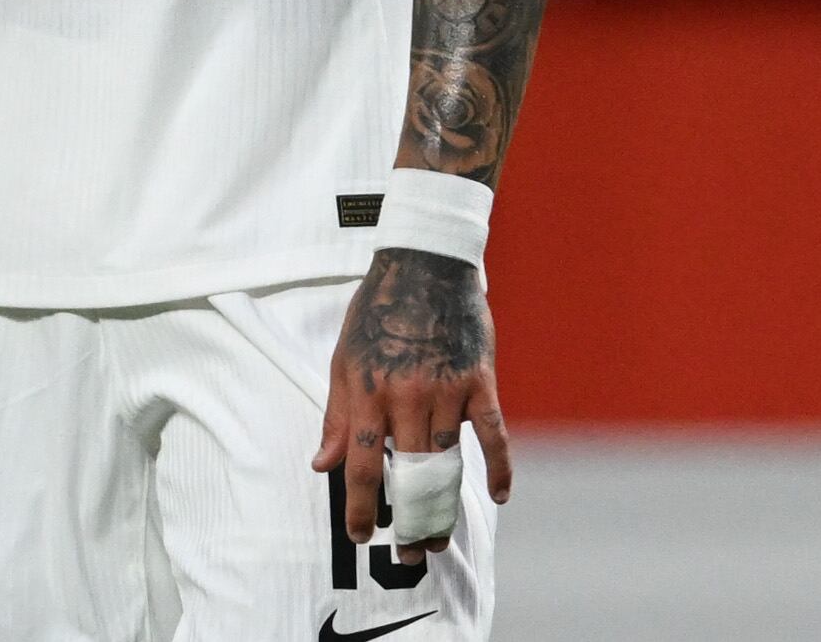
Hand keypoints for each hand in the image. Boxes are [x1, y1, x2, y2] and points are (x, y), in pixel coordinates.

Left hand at [312, 248, 513, 549]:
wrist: (424, 265)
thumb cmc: (377, 313)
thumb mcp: (343, 359)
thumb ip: (337, 416)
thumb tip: (322, 464)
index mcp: (367, 389)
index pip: (363, 460)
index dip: (361, 503)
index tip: (362, 535)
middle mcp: (405, 394)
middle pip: (409, 471)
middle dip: (409, 517)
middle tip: (411, 555)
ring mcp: (446, 388)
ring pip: (447, 460)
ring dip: (445, 504)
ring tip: (441, 536)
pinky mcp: (479, 380)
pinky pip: (493, 433)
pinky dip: (498, 466)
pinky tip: (497, 495)